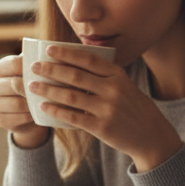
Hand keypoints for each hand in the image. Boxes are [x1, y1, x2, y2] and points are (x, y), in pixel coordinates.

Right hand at [0, 54, 50, 148]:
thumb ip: (34, 62)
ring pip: (18, 103)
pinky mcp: (1, 121)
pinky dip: (33, 115)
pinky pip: (20, 118)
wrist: (26, 113)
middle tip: (52, 87)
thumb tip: (44, 51)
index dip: (31, 67)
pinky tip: (42, 111)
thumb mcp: (30, 72)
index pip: (13, 64)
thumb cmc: (31, 85)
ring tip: (49, 100)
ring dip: (34, 103)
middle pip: (14, 84)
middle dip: (33, 87)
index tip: (48, 69)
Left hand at [29, 46, 181, 171]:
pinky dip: (56, 111)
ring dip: (48, 90)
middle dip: (51, 70)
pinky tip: (43, 107)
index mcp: (118, 75)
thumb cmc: (133, 109)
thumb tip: (72, 66)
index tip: (49, 49)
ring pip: (70, 96)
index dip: (66, 53)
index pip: (88, 60)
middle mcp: (113, 90)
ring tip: (32, 86)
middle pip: (75, 76)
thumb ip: (104, 76)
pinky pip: (73, 117)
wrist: (151, 136)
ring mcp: (107, 109)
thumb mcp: (126, 86)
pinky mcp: (102, 127)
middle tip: (34, 66)